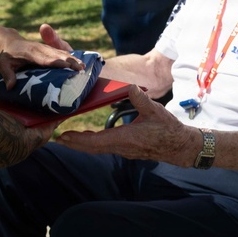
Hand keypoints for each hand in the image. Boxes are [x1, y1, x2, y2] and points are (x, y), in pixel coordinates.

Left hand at [0, 24, 80, 88]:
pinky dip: (71, 57)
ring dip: (73, 59)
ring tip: (83, 67)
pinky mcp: (49, 48)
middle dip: (69, 61)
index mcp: (30, 53)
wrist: (10, 41)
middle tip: (80, 69)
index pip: (45, 59)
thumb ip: (7, 75)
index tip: (66, 66)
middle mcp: (40, 48)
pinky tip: (79, 62)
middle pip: (57, 55)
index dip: (56, 62)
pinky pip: (61, 51)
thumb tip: (10, 86)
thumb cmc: (7, 56)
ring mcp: (45, 47)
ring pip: (61, 52)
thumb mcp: (3, 65)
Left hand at [55, 86, 197, 165]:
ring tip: (68, 138)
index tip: (64, 137)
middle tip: (58, 138)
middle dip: (75, 143)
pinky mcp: (127, 149)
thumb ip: (141, 99)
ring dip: (82, 144)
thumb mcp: (155, 110)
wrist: (180, 146)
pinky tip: (89, 138)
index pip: (97, 141)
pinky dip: (93, 143)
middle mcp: (122, 147)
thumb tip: (129, 86)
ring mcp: (124, 150)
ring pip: (98, 149)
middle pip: (93, 148)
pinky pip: (105, 147)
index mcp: (126, 138)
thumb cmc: (168, 129)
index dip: (79, 140)